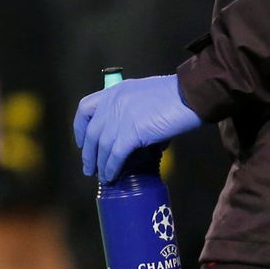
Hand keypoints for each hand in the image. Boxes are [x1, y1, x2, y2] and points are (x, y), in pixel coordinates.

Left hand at [73, 74, 201, 181]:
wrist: (190, 94)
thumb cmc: (175, 95)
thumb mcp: (144, 96)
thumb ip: (134, 113)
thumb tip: (138, 139)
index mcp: (115, 91)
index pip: (85, 108)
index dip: (80, 127)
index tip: (81, 142)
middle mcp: (112, 102)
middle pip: (91, 131)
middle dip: (88, 152)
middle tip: (88, 167)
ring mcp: (120, 116)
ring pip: (102, 145)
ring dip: (99, 164)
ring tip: (101, 177)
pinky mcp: (131, 132)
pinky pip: (116, 154)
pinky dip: (112, 167)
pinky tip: (112, 176)